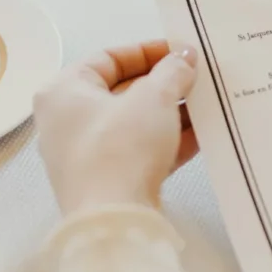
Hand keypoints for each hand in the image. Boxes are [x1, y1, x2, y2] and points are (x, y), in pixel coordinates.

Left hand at [34, 41, 198, 215]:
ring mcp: (86, 154)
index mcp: (64, 91)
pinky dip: (168, 141)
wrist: (113, 220)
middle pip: (123, 90)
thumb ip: (173, 71)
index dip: (149, 50)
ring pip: (135, 122)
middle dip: (165, 83)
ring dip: (172, 112)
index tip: (182, 52)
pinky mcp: (107, 181)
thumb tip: (185, 57)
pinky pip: (141, 150)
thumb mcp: (154, 97)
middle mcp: (68, 121)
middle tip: (199, 77)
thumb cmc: (122, 146)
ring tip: (207, 104)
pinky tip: (203, 135)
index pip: (109, 57)